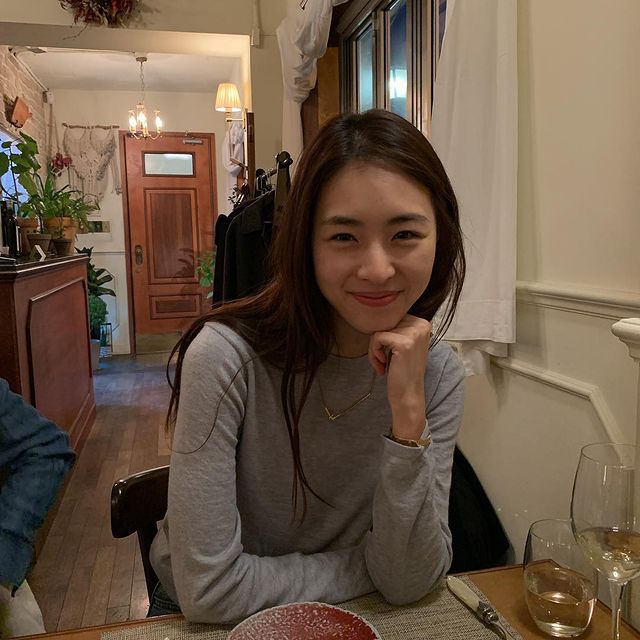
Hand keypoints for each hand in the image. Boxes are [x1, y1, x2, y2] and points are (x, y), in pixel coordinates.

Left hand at [368, 315, 430, 439]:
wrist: (408, 396)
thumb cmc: (402, 372)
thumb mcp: (404, 344)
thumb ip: (397, 327)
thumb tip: (376, 313)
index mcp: (423, 323)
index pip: (391, 317)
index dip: (384, 335)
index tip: (387, 353)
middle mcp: (421, 325)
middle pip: (384, 322)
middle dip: (378, 342)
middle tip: (382, 361)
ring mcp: (414, 333)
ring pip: (378, 330)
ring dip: (374, 349)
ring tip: (382, 364)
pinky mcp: (403, 343)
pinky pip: (376, 338)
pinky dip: (373, 353)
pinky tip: (382, 366)